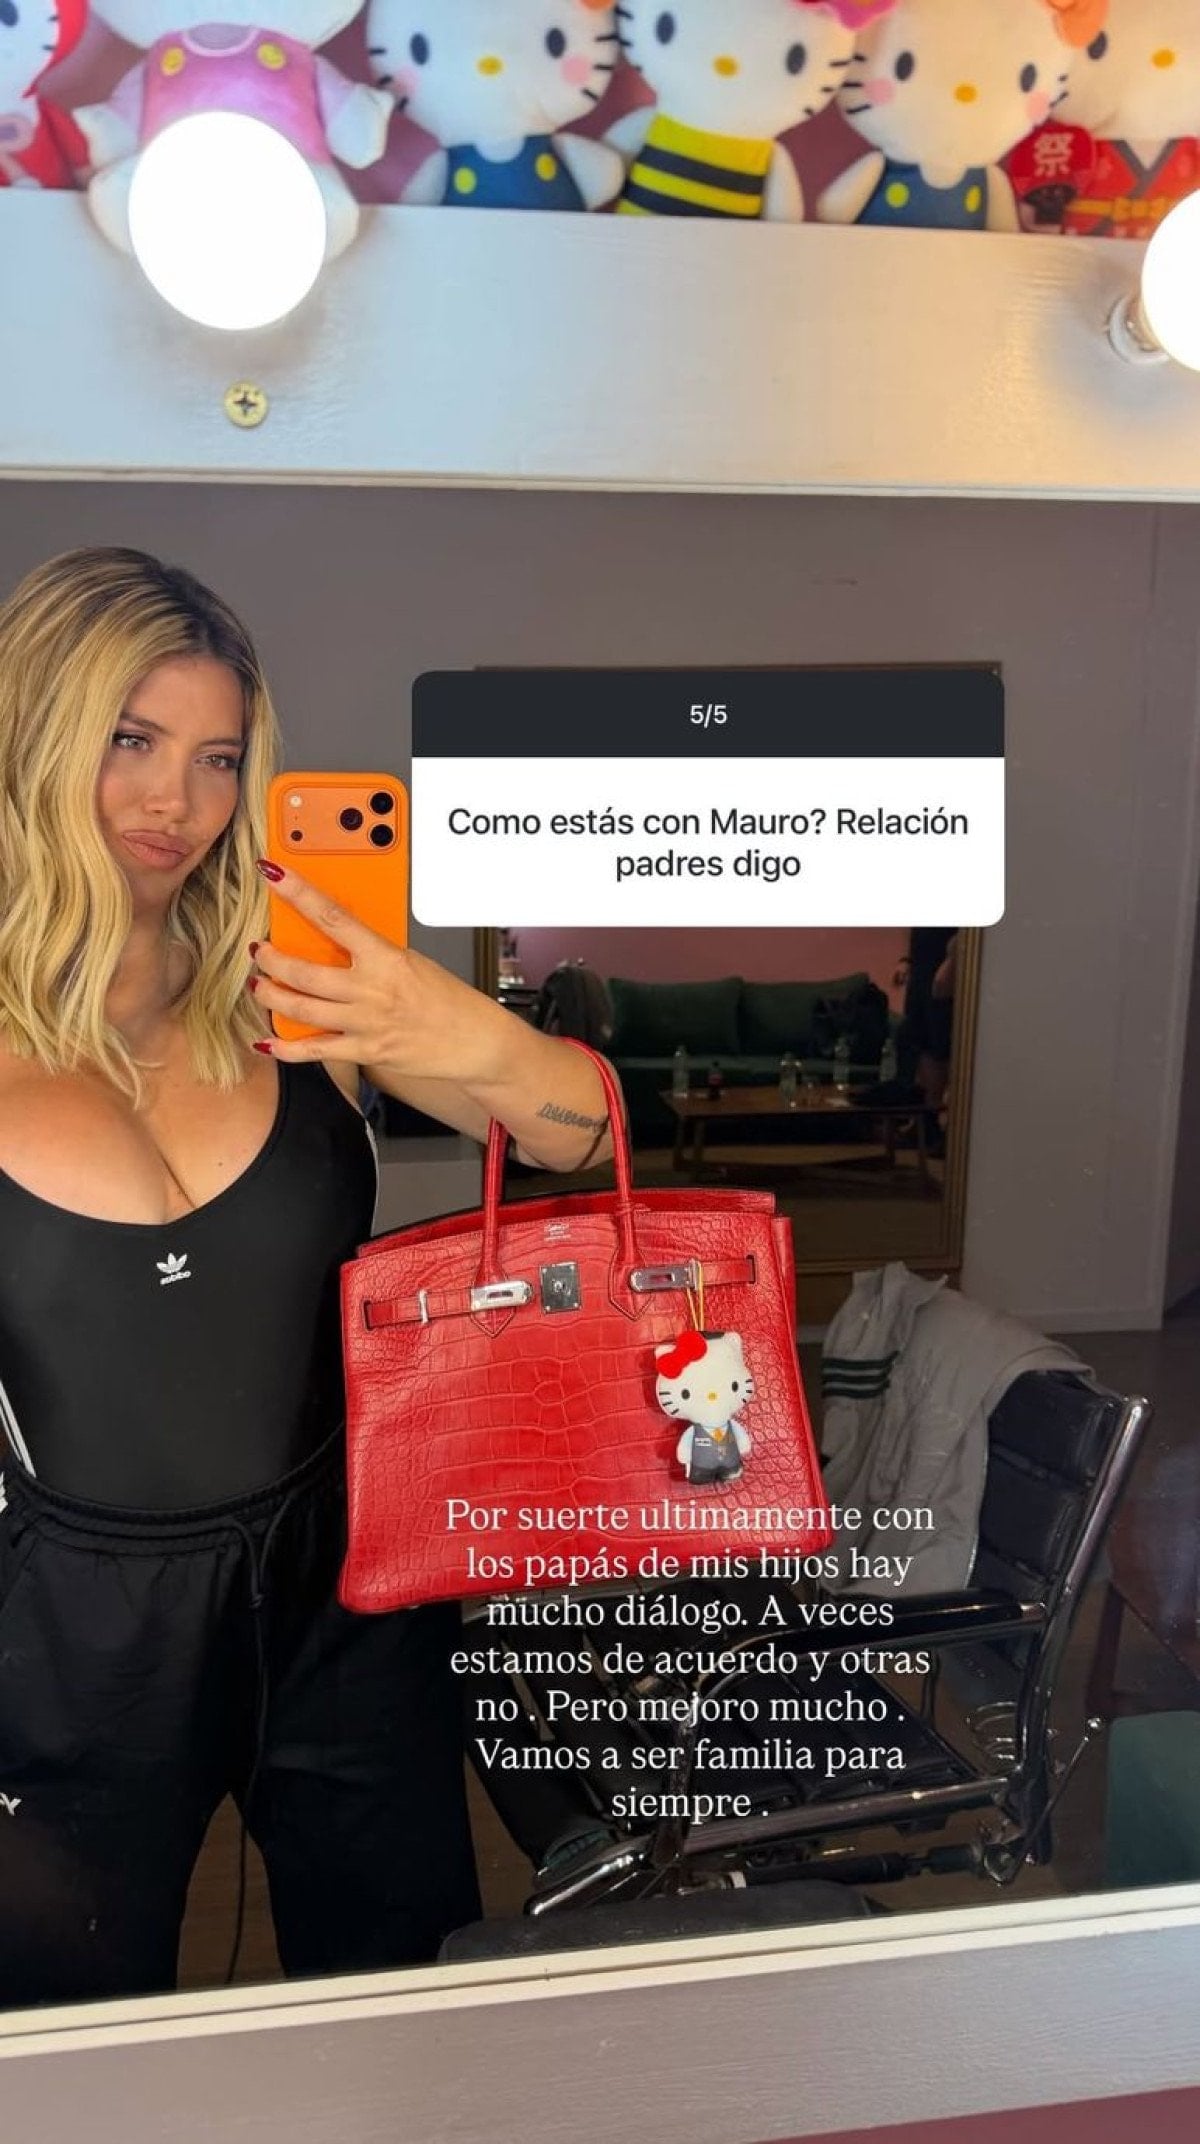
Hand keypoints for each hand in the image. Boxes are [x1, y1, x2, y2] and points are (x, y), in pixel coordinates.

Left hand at [250, 860, 510, 1078]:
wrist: (473, 1041)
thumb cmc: (448, 1000)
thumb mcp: (411, 962)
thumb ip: (372, 954)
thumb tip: (336, 943)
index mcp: (385, 957)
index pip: (332, 917)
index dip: (298, 893)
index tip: (273, 875)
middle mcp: (371, 989)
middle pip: (303, 971)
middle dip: (272, 960)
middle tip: (260, 951)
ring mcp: (365, 1023)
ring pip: (300, 1008)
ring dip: (271, 996)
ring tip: (259, 986)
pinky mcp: (364, 1051)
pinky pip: (314, 1051)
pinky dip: (285, 1049)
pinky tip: (266, 1042)